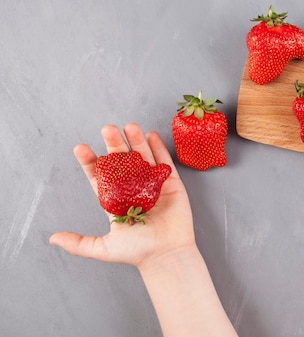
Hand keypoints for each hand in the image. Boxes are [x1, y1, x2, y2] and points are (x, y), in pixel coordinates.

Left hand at [49, 123, 194, 268]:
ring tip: (129, 126)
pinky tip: (150, 135)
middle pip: (122, 161)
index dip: (91, 162)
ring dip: (136, 141)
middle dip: (114, 145)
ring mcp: (153, 185)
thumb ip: (78, 243)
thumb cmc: (137, 252)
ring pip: (143, 157)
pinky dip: (158, 148)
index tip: (81, 148)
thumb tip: (52, 238)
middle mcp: (134, 189)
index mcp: (116, 201)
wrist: (166, 255)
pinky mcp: (171, 184)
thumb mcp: (102, 248)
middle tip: (107, 129)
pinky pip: (164, 162)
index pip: (101, 176)